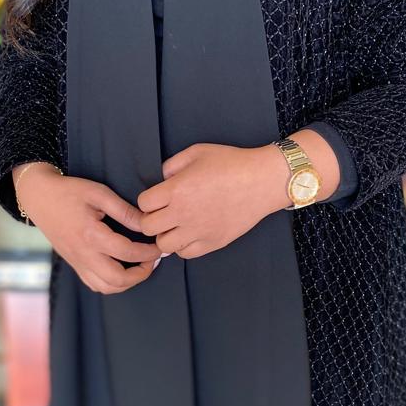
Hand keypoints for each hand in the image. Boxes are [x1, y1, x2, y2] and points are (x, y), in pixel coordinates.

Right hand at [13, 162, 161, 293]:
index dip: (149, 252)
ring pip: (106, 287)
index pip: (127, 252)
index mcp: (91, 235)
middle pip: (117, 279)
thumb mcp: (99, 193)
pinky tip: (122, 268)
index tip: (160, 245)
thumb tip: (147, 223)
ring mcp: (77, 262)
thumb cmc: (69, 191)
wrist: (38, 197)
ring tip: (140, 265)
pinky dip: (112, 283)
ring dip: (128, 282)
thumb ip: (124, 210)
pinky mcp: (74, 264)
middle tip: (152, 259)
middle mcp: (83, 254)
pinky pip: (95, 285)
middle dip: (142, 274)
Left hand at [135, 142, 293, 258]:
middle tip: (162, 212)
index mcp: (177, 189)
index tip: (157, 197)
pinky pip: (185, 253)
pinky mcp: (212, 242)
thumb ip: (172, 165)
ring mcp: (198, 231)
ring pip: (164, 245)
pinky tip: (190, 233)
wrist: (263, 180)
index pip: (143, 204)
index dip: (148, 200)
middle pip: (148, 227)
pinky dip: (183, 245)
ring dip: (165, 235)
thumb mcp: (196, 152)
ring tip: (175, 225)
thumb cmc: (232, 163)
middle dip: (151, 219)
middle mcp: (183, 213)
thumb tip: (161, 180)